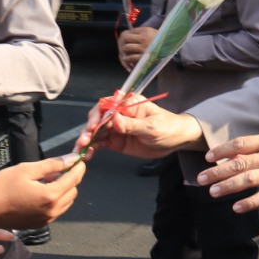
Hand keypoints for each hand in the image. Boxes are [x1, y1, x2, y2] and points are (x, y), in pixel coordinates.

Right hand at [0, 156, 83, 228]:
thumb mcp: (27, 169)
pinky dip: (55, 200)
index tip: (79, 159)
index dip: (78, 167)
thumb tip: (71, 159)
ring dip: (63, 190)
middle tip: (56, 169)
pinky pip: (56, 211)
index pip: (74, 179)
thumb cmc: (3, 186)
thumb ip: (52, 165)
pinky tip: (41, 192)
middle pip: (73, 192)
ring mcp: (46, 220)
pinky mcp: (40, 224)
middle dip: (70, 179)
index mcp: (51, 195)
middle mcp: (52, 210)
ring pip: (66, 203)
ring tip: (47, 180)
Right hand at [74, 95, 202, 158]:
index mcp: (128, 104)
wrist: (176, 141)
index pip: (107, 106)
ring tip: (81, 149)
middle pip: (98, 119)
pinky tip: (88, 155)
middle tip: (84, 140)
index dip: (97, 115)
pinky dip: (93, 149)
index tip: (92, 127)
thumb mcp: (152, 127)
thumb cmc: (168, 127)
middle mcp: (119, 114)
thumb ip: (133, 125)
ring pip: (97, 132)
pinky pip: (101, 143)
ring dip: (87, 140)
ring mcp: (116, 128)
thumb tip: (115, 119)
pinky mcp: (116, 141)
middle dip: (89, 129)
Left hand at [117, 25, 156, 70]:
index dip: (124, 36)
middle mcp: (143, 38)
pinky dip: (127, 59)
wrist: (170, 48)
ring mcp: (144, 48)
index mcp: (144, 31)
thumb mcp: (150, 31)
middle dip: (122, 43)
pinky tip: (127, 59)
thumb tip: (127, 34)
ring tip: (124, 54)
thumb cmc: (159, 40)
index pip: (128, 32)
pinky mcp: (144, 57)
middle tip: (122, 47)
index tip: (124, 40)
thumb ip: (139, 32)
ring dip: (124, 51)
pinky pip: (131, 57)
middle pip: (125, 38)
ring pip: (126, 48)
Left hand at [196, 133, 258, 212]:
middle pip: (240, 163)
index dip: (222, 150)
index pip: (241, 144)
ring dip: (228, 186)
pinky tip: (235, 207)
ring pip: (248, 180)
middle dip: (217, 172)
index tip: (207, 158)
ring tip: (212, 192)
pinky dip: (248, 203)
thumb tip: (229, 157)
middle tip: (201, 179)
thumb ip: (255, 151)